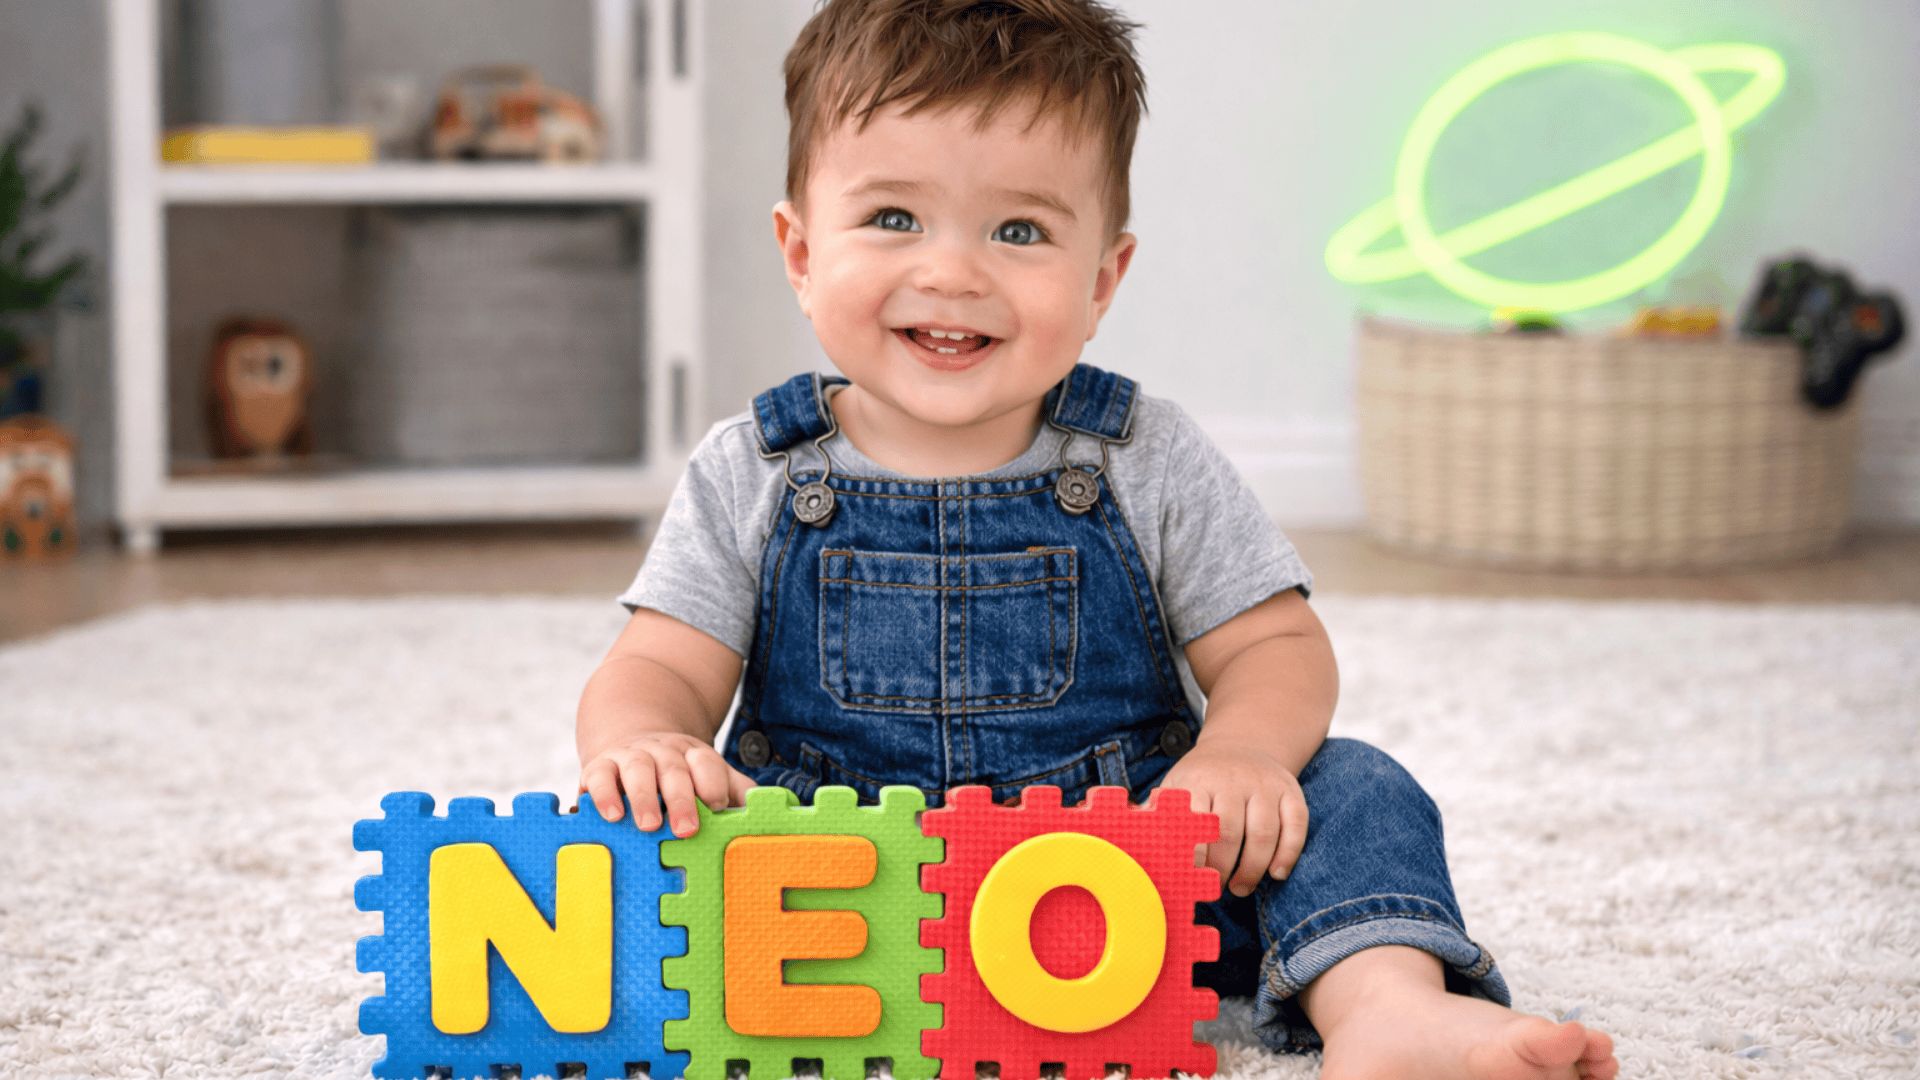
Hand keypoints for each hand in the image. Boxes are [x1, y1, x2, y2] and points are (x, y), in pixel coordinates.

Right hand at [577, 731, 755, 836]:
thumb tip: (772, 812)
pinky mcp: (599, 766)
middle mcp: (663, 752)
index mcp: (694, 755)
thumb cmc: (679, 772)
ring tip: (649, 825)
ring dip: (644, 797)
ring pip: (638, 769)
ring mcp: (631, 757)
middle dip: (682, 799)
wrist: (634, 737)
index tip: (718, 806)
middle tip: (687, 829)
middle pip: (674, 769)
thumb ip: (737, 791)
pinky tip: (612, 815)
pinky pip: (599, 776)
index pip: (707, 762)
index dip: (713, 782)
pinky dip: (604, 795)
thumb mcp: (710, 775)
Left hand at [1161, 742, 1308, 896]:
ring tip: (1241, 887)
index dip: (1193, 855)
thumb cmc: (1202, 778)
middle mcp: (1233, 779)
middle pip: (1230, 831)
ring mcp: (1264, 785)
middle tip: (1215, 888)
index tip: (1188, 878)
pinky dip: (1288, 854)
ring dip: (1253, 868)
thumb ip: (1155, 812)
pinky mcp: (1290, 791)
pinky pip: (1296, 826)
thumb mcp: (1175, 785)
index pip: (1194, 821)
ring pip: (1263, 832)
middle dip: (1221, 868)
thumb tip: (1126, 837)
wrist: (1243, 742)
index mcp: (1198, 779)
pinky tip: (1276, 874)